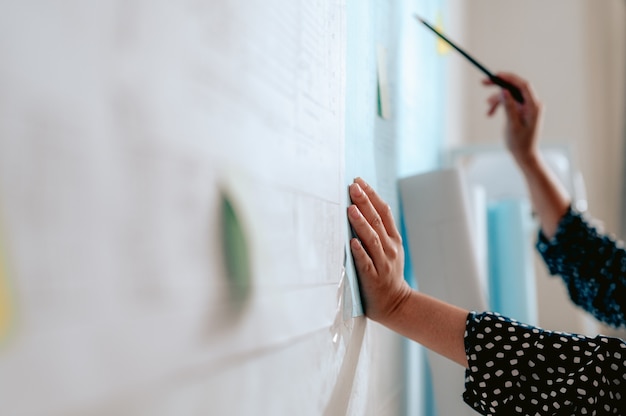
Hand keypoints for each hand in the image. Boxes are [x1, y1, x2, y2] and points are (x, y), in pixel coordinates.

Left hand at [347, 178, 410, 322]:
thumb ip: (379, 230)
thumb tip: (362, 205)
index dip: (372, 195)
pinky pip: (366, 263)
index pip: (384, 211)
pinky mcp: (373, 278)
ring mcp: (383, 263)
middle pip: (377, 221)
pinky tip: (352, 242)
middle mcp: (389, 248)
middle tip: (352, 187)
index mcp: (393, 239)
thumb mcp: (389, 249)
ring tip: (351, 208)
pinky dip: (359, 252)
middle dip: (365, 202)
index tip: (359, 181)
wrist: (395, 304)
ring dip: (361, 223)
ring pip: (372, 239)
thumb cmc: (386, 274)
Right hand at [483, 72, 543, 166]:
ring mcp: (527, 107)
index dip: (509, 78)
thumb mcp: (512, 125)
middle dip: (499, 85)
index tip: (496, 75)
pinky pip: (509, 102)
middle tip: (484, 83)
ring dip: (497, 100)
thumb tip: (504, 91)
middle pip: (515, 87)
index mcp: (534, 107)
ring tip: (487, 110)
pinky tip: (491, 113)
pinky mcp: (522, 110)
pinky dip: (500, 105)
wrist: (524, 155)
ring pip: (510, 95)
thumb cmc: (520, 144)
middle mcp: (532, 104)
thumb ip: (509, 107)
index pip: (523, 85)